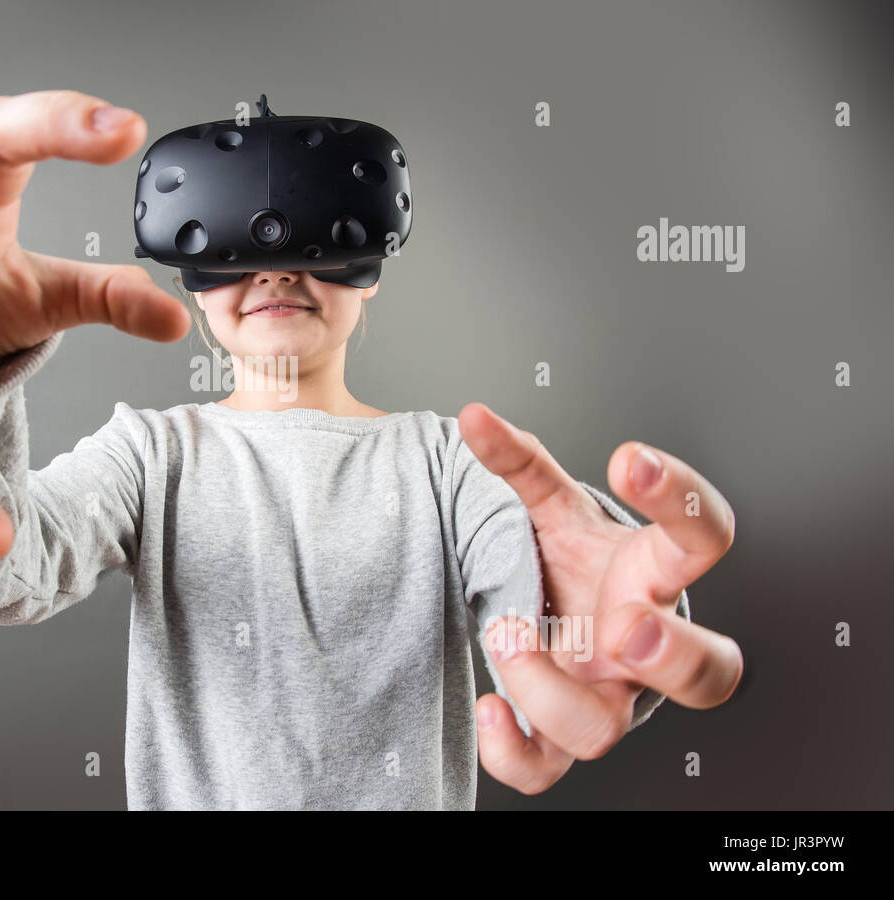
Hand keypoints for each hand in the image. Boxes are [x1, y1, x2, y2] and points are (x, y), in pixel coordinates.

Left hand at [458, 403, 743, 794]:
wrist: (550, 610)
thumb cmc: (569, 562)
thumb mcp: (552, 509)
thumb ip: (520, 463)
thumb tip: (475, 418)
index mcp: (653, 576)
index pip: (704, 537)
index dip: (682, 500)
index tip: (627, 457)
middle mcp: (643, 645)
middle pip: (712, 674)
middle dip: (673, 655)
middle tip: (622, 626)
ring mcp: (605, 697)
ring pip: (606, 730)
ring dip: (546, 686)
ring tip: (504, 631)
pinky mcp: (559, 732)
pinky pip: (546, 770)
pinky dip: (511, 749)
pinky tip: (487, 706)